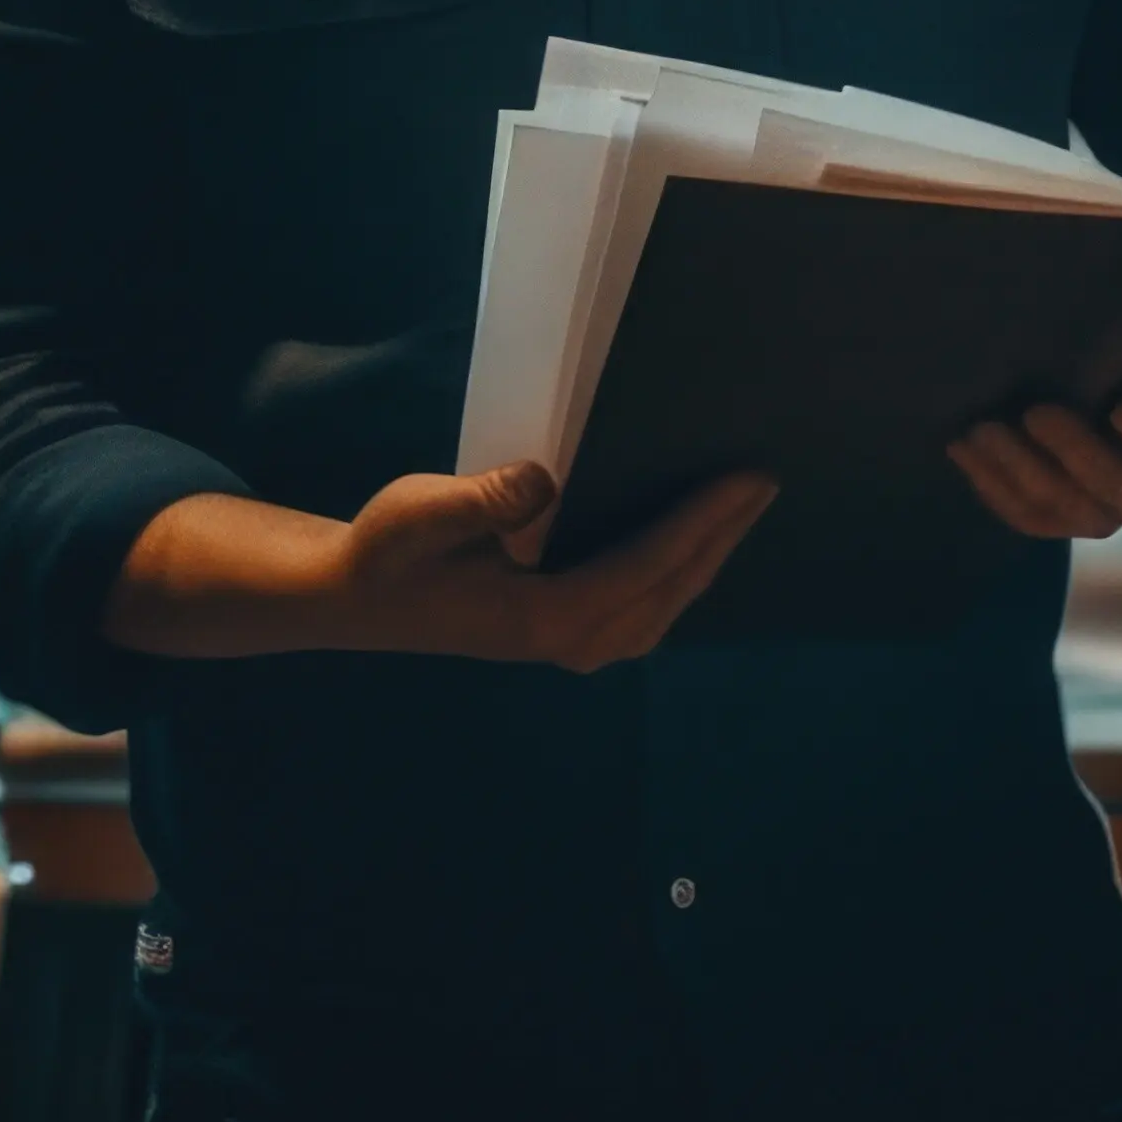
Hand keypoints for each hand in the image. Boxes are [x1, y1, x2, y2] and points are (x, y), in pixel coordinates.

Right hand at [105, 465, 776, 671]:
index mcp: (541, 616)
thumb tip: (545, 480)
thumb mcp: (419, 517)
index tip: (742, 481)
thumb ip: (479, 500)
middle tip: (765, 482)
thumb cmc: (388, 554)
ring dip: (705, 560)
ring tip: (744, 507)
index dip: (697, 524)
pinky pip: (640, 608)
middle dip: (719, 539)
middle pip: (667, 592)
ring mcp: (567, 641)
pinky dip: (677, 576)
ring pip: (660, 608)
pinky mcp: (562, 629)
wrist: (357, 599)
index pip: (641, 568)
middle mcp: (566, 639)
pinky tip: (694, 542)